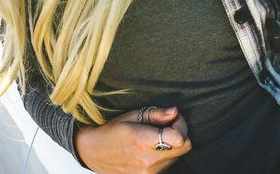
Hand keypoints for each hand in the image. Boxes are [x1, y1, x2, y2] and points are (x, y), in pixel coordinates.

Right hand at [73, 106, 190, 172]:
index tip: (173, 118)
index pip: (179, 138)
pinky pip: (169, 164)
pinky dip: (166, 154)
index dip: (181, 125)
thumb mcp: (131, 116)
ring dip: (172, 145)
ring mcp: (149, 173)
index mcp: (142, 141)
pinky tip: (152, 148)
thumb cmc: (113, 131)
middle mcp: (148, 160)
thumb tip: (175, 112)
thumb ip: (155, 114)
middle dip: (180, 133)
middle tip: (167, 125)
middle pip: (184, 148)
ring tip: (155, 137)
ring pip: (178, 156)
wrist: (96, 152)